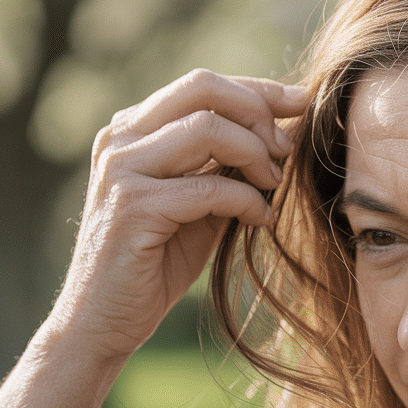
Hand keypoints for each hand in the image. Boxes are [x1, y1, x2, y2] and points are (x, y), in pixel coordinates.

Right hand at [43, 69, 306, 368]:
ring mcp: (121, 170)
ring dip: (256, 155)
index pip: (203, 86)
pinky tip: (261, 219)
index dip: (259, 90)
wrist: (105, 321)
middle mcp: (120, 139)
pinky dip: (248, 200)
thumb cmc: (156, 261)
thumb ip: (228, 164)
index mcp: (132, 129)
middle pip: (204, 89)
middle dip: (259, 112)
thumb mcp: (200, 202)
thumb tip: (286, 130)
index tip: (302, 102)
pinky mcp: (132, 207)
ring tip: (274, 186)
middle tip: (288, 150)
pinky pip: (210, 187)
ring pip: (208, 130)